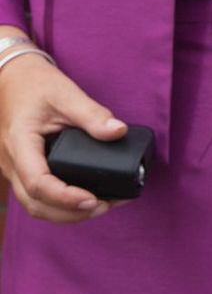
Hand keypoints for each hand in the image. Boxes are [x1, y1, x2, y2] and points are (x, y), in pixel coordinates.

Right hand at [0, 53, 125, 222]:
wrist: (13, 80)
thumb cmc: (37, 85)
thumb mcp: (66, 93)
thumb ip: (92, 114)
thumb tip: (119, 132)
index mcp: (20, 143)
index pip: (38, 183)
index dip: (65, 197)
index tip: (94, 199)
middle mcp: (11, 162)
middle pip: (35, 203)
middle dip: (70, 213)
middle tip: (106, 206)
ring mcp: (13, 168)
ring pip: (34, 204)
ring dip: (65, 213)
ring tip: (101, 205)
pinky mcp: (23, 169)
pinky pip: (36, 194)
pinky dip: (59, 202)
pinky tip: (85, 197)